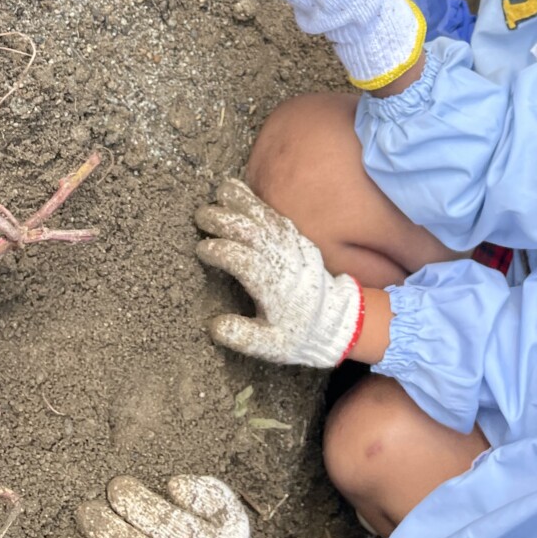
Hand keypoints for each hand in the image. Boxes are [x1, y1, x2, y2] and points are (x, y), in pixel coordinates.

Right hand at [196, 180, 362, 366]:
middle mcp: (285, 264)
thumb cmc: (297, 335)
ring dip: (243, 203)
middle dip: (226, 221)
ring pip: (267, 219)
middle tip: (201, 216)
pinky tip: (241, 191)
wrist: (335, 322)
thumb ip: (243, 336)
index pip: (247, 264)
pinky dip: (258, 202)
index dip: (223, 253)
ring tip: (220, 191)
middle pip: (255, 234)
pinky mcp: (298, 239)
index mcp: (275, 290)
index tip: (201, 249)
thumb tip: (215, 325)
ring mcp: (294, 248)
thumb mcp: (270, 347)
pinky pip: (277, 216)